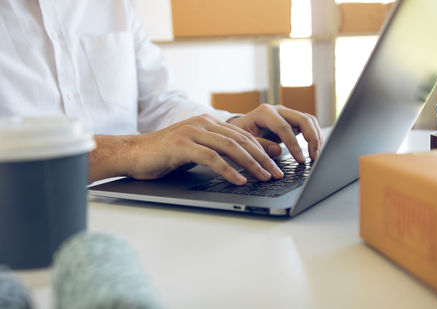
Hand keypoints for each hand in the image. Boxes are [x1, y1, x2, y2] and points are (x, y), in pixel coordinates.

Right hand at [124, 114, 283, 184]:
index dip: (262, 148)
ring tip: (264, 177)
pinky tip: (239, 181)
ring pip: (230, 147)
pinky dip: (228, 170)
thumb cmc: (164, 155)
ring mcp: (192, 132)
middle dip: (262, 157)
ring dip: (251, 164)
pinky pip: (211, 158)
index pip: (242, 134)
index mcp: (208, 123)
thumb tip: (240, 164)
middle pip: (241, 140)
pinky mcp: (181, 145)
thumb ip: (216, 151)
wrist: (133, 153)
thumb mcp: (195, 150)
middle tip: (277, 172)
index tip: (277, 162)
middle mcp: (203, 123)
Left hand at [227, 104, 322, 161]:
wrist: (239, 126)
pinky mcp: (292, 119)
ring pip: (308, 120)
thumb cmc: (239, 135)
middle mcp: (278, 110)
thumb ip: (260, 145)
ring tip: (316, 154)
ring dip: (316, 136)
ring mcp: (286, 113)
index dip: (294, 144)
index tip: (300, 160)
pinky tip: (315, 149)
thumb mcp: (244, 141)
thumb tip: (278, 151)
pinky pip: (308, 124)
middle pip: (302, 119)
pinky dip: (314, 135)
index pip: (284, 127)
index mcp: (264, 113)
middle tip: (314, 157)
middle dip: (312, 138)